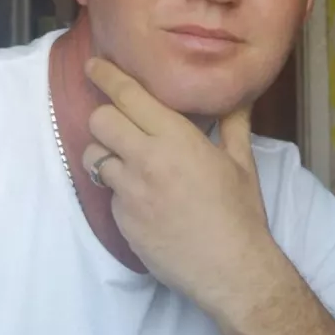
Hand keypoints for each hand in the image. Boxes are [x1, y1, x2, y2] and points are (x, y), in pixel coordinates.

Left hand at [81, 57, 285, 323]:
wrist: (231, 270)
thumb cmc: (240, 214)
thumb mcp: (241, 163)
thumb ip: (233, 124)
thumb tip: (239, 97)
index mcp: (176, 138)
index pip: (128, 96)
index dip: (106, 76)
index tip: (93, 65)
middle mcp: (147, 160)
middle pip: (99, 121)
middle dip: (105, 117)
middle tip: (118, 124)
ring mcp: (130, 192)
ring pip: (94, 157)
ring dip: (105, 155)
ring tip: (127, 163)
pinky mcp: (121, 221)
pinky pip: (109, 194)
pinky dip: (120, 191)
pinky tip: (144, 201)